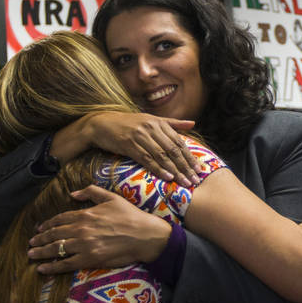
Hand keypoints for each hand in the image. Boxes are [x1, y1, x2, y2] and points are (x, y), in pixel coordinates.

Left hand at [27, 185, 171, 273]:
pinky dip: (52, 267)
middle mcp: (81, 229)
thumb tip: (73, 193)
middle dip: (40, 239)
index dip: (48, 224)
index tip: (40, 228)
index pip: (60, 219)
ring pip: (56, 249)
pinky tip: (42, 269)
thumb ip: (91, 192)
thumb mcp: (111, 197)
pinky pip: (66, 264)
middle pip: (54, 234)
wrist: (144, 235)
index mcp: (85, 214)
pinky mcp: (89, 259)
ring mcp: (84, 245)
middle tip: (30, 243)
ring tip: (31, 254)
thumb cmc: (130, 215)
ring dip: (41, 252)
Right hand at [58, 112, 200, 186]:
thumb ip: (173, 123)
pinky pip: (146, 158)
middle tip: (195, 180)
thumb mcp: (151, 120)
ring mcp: (140, 136)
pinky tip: (167, 177)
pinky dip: (158, 169)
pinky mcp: (129, 144)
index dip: (190, 157)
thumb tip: (193, 123)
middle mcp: (151, 128)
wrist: (101, 123)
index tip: (199, 170)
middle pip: (173, 150)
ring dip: (175, 171)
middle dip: (186, 167)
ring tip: (184, 183)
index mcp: (159, 123)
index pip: (179, 142)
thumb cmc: (128, 124)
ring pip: (162, 155)